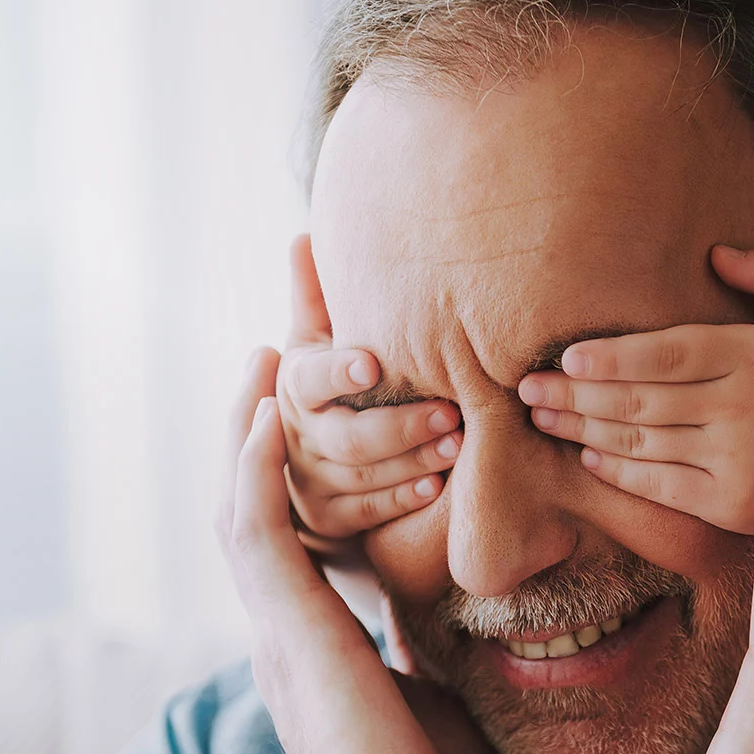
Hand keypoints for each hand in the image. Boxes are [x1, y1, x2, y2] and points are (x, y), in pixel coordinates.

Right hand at [217, 348, 515, 753]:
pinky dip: (250, 459)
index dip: (325, 431)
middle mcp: (297, 612)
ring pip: (249, 486)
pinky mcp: (287, 630)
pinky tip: (261, 399)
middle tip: (297, 302)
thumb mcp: (456, 692)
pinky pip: (251, 523)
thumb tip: (492, 613)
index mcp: (334, 625)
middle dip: (287, 389)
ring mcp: (283, 621)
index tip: (351, 358)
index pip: (322, 500)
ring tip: (275, 325)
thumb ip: (449, 642)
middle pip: (273, 474)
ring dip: (264, 406)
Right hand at [276, 235, 462, 550]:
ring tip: (460, 444)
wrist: (305, 458)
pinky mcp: (328, 518)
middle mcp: (295, 435)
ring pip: (362, 476)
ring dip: (413, 461)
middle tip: (452, 411)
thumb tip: (303, 235)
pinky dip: (402, 498)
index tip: (373, 364)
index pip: (313, 378)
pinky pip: (367, 512)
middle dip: (399, 426)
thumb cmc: (329, 384)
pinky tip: (438, 486)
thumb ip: (315, 296)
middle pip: (345, 437)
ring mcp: (309, 481)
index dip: (340, 372)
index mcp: (293, 384)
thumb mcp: (315, 341)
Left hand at [517, 245, 753, 535]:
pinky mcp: (728, 505)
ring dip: (583, 429)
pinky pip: (659, 486)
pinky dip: (618, 471)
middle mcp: (740, 410)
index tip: (568, 355)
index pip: (671, 355)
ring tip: (541, 415)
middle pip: (642, 400)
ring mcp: (734, 461)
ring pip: (641, 442)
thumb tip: (714, 253)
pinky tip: (587, 454)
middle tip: (525, 385)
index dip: (615, 356)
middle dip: (576, 393)